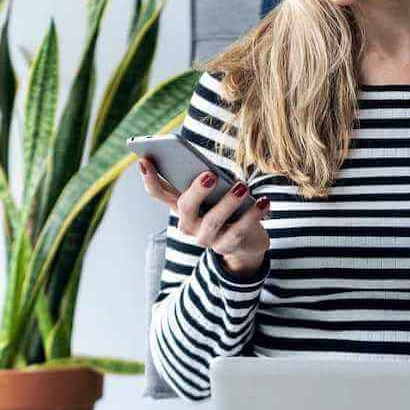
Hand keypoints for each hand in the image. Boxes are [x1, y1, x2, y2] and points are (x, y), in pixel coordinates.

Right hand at [137, 157, 269, 274]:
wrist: (246, 242)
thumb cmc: (227, 207)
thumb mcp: (216, 192)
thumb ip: (208, 180)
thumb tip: (209, 171)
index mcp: (180, 206)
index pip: (158, 193)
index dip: (149, 179)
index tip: (145, 160)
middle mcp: (188, 224)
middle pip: (186, 207)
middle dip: (197, 190)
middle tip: (210, 175)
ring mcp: (205, 238)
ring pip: (213, 221)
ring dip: (228, 202)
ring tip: (243, 186)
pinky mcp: (226, 248)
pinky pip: (238, 232)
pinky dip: (252, 215)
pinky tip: (264, 202)